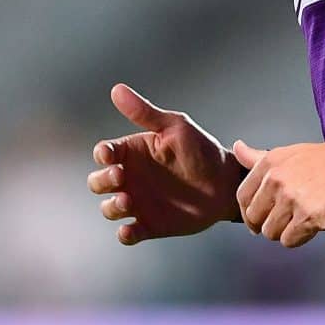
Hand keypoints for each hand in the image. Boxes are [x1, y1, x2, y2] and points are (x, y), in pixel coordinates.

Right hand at [87, 84, 241, 244]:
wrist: (226, 184)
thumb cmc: (201, 150)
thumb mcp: (175, 127)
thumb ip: (145, 113)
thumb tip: (117, 89)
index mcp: (133, 153)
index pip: (104, 153)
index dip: (102, 154)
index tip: (109, 155)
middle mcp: (131, 178)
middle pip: (98, 182)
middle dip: (102, 181)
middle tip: (120, 176)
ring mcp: (139, 203)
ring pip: (109, 208)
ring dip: (111, 207)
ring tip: (128, 201)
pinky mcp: (150, 225)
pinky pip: (127, 234)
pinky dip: (124, 235)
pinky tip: (130, 230)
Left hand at [232, 128, 324, 248]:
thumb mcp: (291, 152)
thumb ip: (259, 157)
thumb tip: (237, 148)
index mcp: (269, 165)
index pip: (242, 197)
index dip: (249, 212)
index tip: (259, 218)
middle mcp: (276, 181)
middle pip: (254, 218)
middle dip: (268, 223)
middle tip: (286, 220)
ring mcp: (292, 200)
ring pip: (271, 232)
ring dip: (285, 232)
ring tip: (302, 221)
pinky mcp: (308, 218)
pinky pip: (289, 240)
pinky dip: (299, 238)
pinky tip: (311, 226)